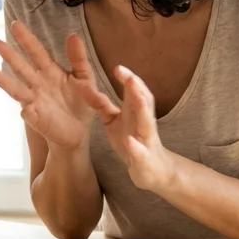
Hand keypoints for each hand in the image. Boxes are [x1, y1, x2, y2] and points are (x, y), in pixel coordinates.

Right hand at [0, 20, 97, 150]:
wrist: (80, 132)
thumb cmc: (81, 103)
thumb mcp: (85, 78)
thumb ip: (78, 59)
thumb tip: (73, 35)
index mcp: (50, 71)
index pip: (36, 52)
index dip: (26, 39)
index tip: (16, 24)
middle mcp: (38, 83)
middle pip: (21, 67)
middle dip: (9, 55)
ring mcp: (34, 100)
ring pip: (16, 88)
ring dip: (3, 80)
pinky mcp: (35, 118)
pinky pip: (27, 112)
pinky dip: (25, 109)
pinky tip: (23, 106)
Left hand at [79, 65, 179, 192]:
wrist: (152, 171)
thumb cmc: (133, 141)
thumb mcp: (114, 122)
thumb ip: (103, 106)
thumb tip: (87, 87)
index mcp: (136, 112)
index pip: (134, 91)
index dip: (128, 79)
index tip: (118, 67)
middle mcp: (144, 122)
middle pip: (144, 101)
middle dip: (137, 88)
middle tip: (129, 76)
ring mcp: (146, 140)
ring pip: (147, 123)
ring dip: (142, 109)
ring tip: (136, 97)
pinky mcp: (144, 159)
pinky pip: (141, 152)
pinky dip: (136, 147)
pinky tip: (130, 141)